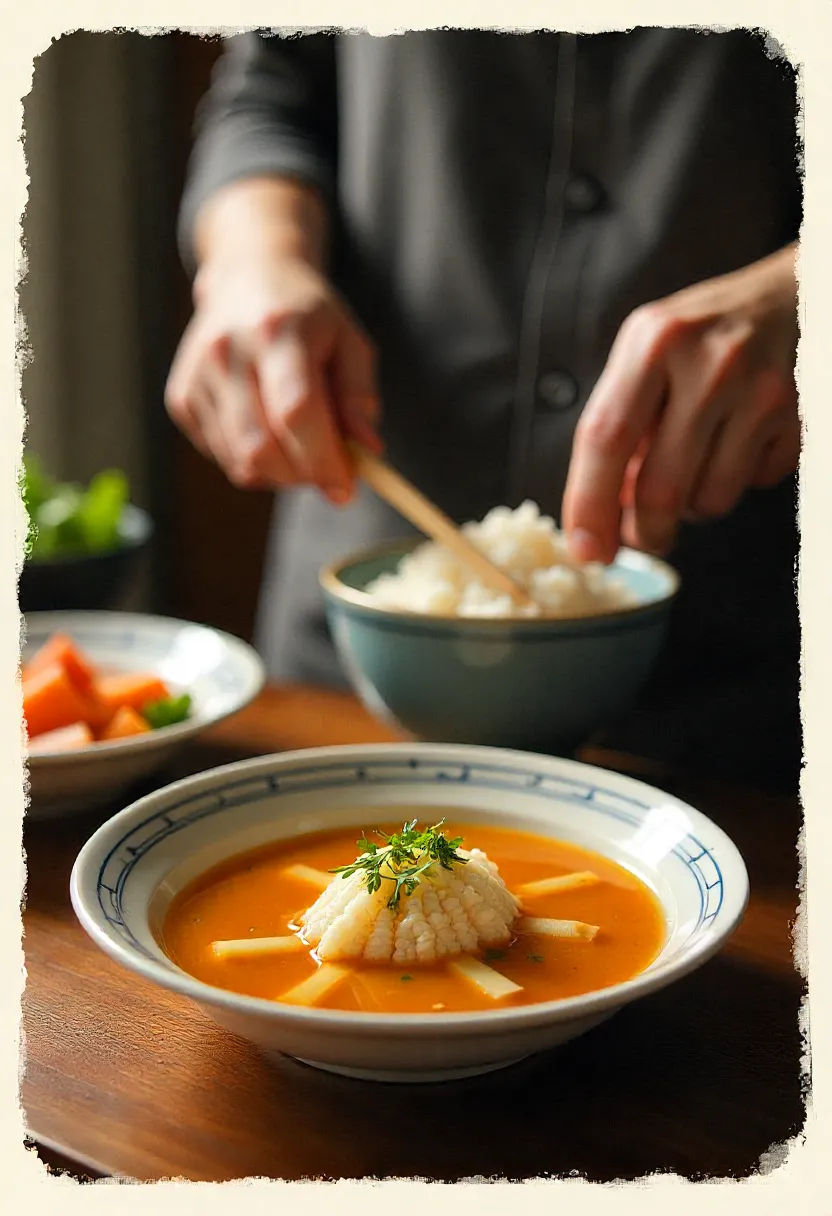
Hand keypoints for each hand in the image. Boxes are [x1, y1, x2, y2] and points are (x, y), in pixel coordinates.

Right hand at [165, 181, 380, 504]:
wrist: (248, 277)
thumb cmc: (309, 316)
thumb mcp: (349, 343)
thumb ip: (359, 397)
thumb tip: (366, 450)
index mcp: (277, 331)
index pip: (297, 411)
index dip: (323, 460)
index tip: (346, 487)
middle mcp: (227, 351)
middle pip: (261, 448)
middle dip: (302, 476)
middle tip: (327, 470)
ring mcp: (197, 376)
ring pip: (240, 463)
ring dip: (280, 473)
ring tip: (300, 444)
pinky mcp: (181, 398)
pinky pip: (223, 457)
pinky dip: (253, 461)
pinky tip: (268, 430)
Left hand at [562, 243, 799, 562]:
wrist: (795, 295)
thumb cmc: (705, 332)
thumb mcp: (649, 352)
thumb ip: (622, 421)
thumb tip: (608, 507)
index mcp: (653, 342)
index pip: (605, 439)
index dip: (589, 504)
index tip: (585, 549)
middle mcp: (708, 364)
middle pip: (659, 489)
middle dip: (644, 533)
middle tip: (641, 538)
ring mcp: (760, 392)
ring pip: (709, 500)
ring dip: (693, 506)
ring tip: (695, 465)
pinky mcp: (799, 417)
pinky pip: (754, 486)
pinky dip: (738, 481)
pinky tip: (738, 443)